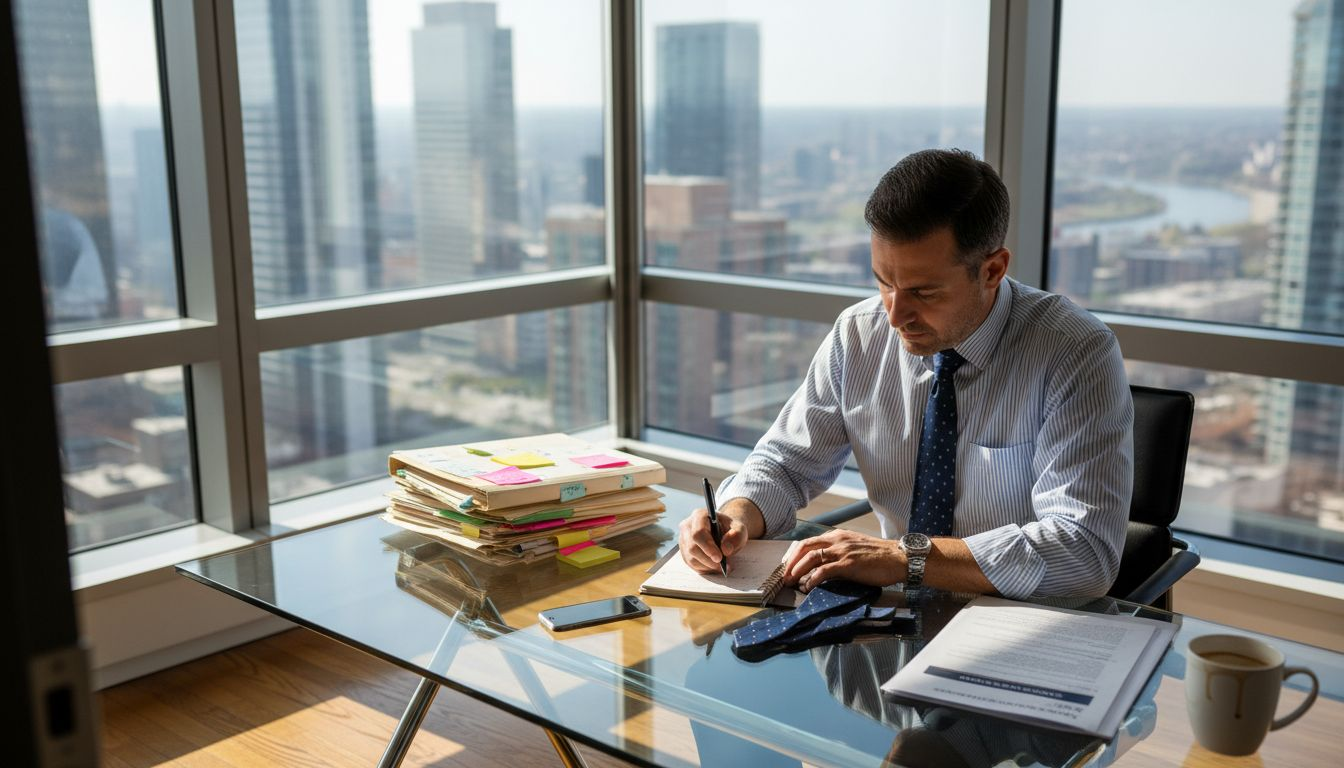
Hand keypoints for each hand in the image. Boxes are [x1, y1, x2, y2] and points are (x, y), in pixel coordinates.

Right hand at [678, 506, 750, 573]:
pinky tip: (714, 567)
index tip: (719, 558)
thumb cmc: (730, 529)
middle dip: (709, 560)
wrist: (724, 532)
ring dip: (707, 566)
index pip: (698, 532)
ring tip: (721, 567)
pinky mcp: (684, 550)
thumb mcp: (740, 529)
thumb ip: (736, 536)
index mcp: (699, 515)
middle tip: (723, 566)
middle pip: (692, 547)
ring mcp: (683, 539)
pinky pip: (690, 563)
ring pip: (690, 557)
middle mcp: (687, 526)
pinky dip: (703, 568)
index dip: (708, 547)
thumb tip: (725, 549)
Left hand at [782, 529, 905, 591]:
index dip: (795, 554)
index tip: (788, 566)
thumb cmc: (880, 556)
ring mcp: (842, 551)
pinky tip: (808, 586)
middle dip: (791, 561)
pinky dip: (812, 579)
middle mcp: (837, 540)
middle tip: (784, 575)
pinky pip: (824, 570)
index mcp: (838, 535)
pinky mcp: (849, 564)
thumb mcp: (855, 548)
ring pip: (811, 557)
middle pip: (805, 547)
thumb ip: (839, 553)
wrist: (899, 558)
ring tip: (791, 582)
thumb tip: (823, 567)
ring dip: (797, 570)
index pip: (809, 541)